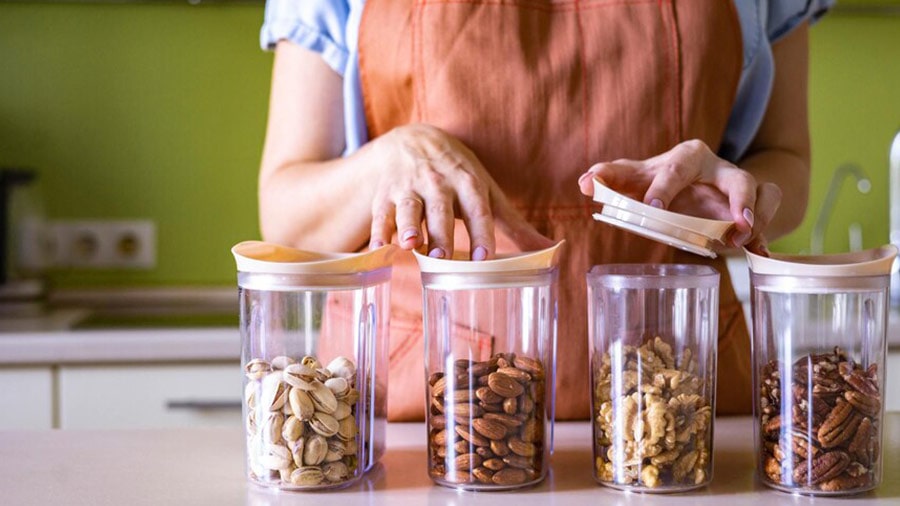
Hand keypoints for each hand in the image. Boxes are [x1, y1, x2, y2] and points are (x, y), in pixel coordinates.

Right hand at [368, 124, 551, 258]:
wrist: (412, 141)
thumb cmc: (457, 174)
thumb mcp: (486, 191)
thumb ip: (514, 224)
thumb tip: (550, 251)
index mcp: (468, 182)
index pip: (477, 208)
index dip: (480, 232)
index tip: (483, 257)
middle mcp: (438, 183)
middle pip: (441, 211)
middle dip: (440, 233)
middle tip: (442, 258)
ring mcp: (409, 188)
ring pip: (409, 208)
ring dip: (408, 225)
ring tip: (409, 244)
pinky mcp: (384, 195)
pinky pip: (380, 214)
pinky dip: (379, 231)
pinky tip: (380, 249)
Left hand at [577, 139, 780, 252]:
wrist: (693, 184)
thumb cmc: (659, 180)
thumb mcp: (636, 178)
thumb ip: (610, 177)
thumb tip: (584, 183)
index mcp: (686, 158)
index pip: (676, 167)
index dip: (664, 186)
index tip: (653, 207)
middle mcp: (718, 170)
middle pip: (737, 177)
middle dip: (739, 199)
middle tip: (734, 224)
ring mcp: (739, 188)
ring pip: (762, 192)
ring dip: (757, 216)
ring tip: (742, 241)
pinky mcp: (753, 207)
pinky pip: (770, 215)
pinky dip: (766, 235)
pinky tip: (761, 252)